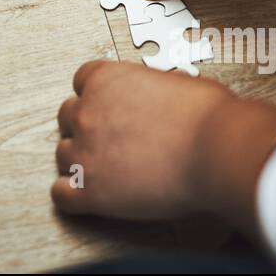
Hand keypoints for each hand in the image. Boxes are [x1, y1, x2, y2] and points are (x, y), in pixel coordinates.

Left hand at [52, 60, 247, 220]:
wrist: (215, 151)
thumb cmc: (206, 117)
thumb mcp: (175, 82)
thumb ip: (151, 86)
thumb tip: (159, 91)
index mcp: (106, 80)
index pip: (81, 80)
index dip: (95, 95)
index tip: (106, 106)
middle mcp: (88, 113)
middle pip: (67, 116)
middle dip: (86, 126)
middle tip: (108, 138)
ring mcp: (85, 152)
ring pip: (62, 154)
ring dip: (79, 160)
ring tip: (103, 169)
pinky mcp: (91, 191)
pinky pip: (60, 194)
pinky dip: (71, 195)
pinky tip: (86, 195)